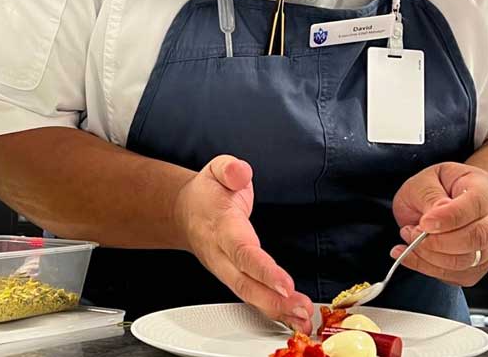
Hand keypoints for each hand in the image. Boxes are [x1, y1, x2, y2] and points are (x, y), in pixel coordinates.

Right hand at [174, 155, 312, 332]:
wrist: (185, 212)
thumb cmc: (207, 194)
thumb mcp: (216, 170)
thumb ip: (229, 169)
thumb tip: (240, 172)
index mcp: (221, 227)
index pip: (243, 251)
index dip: (263, 270)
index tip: (285, 284)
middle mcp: (221, 254)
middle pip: (245, 283)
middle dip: (273, 300)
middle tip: (300, 310)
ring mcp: (225, 270)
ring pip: (248, 295)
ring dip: (276, 310)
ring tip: (302, 319)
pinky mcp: (233, 278)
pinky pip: (252, 297)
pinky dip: (273, 311)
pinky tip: (294, 318)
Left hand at [390, 163, 487, 286]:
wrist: (447, 200)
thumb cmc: (438, 187)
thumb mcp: (426, 180)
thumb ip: (430, 195)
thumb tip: (435, 217)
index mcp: (485, 189)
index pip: (475, 205)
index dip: (449, 218)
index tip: (424, 223)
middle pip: (479, 237)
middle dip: (440, 242)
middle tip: (412, 233)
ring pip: (469, 261)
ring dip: (431, 256)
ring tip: (410, 239)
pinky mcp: (480, 266)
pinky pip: (458, 276)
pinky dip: (429, 269)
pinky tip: (412, 255)